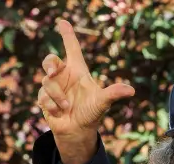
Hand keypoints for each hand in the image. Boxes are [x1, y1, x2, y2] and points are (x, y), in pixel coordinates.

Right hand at [37, 19, 134, 163]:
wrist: (78, 131)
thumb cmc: (91, 113)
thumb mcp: (102, 103)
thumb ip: (113, 94)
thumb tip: (131, 90)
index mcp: (78, 72)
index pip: (72, 49)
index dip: (67, 35)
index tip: (62, 21)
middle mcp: (64, 76)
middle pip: (50, 60)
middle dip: (49, 63)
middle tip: (53, 71)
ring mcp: (53, 86)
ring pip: (46, 82)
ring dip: (57, 95)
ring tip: (67, 106)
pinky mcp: (44, 98)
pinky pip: (42, 97)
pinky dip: (52, 106)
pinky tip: (60, 113)